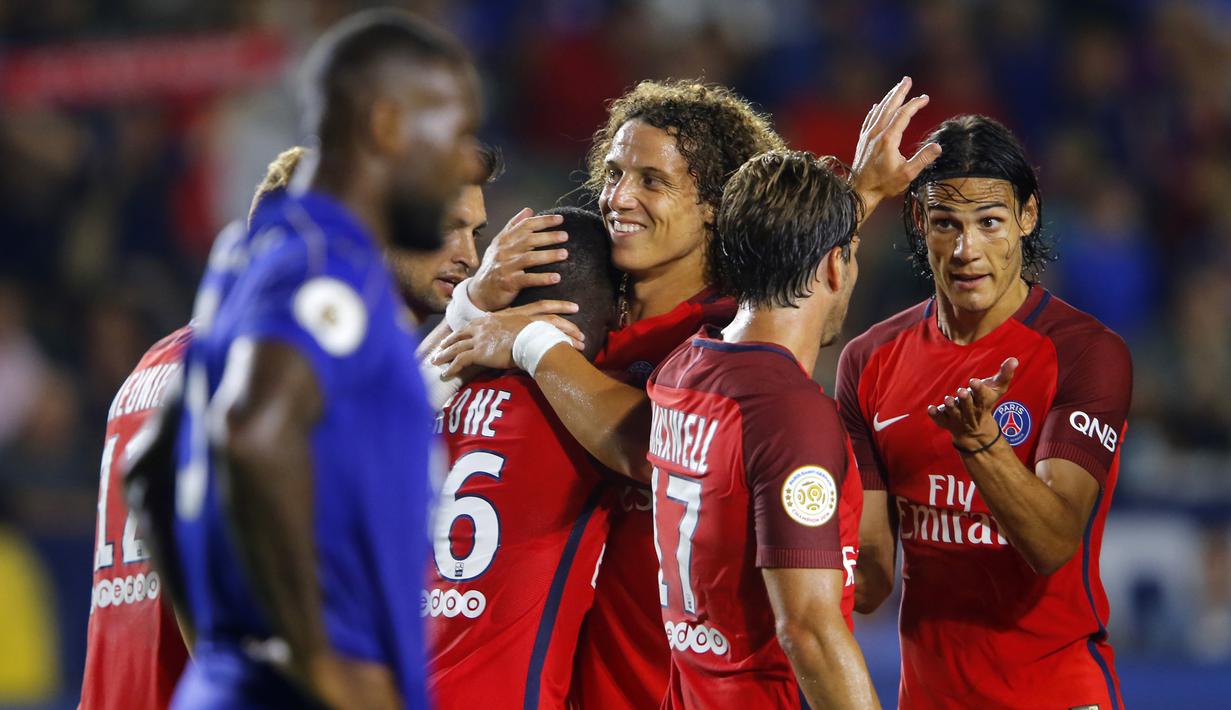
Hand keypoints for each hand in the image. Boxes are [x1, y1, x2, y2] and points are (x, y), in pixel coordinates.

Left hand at [431, 301, 584, 378]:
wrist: (533, 338)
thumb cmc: (534, 333)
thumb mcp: (525, 327)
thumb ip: (520, 332)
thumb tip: (525, 339)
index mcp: (492, 319)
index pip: (472, 326)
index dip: (461, 332)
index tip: (455, 337)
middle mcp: (482, 327)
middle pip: (459, 335)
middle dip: (448, 342)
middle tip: (440, 348)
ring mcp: (479, 339)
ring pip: (455, 347)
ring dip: (444, 355)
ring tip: (436, 362)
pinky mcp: (478, 352)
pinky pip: (459, 361)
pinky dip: (450, 368)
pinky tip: (444, 375)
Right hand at [468, 208, 570, 310]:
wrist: (479, 292)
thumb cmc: (493, 267)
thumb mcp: (499, 244)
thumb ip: (513, 226)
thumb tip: (529, 210)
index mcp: (504, 240)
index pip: (525, 226)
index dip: (543, 221)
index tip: (560, 219)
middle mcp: (504, 251)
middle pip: (528, 240)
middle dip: (548, 236)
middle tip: (565, 236)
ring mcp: (505, 267)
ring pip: (529, 258)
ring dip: (548, 255)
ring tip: (564, 254)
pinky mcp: (508, 283)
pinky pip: (528, 279)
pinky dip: (542, 278)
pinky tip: (556, 278)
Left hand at [851, 76, 941, 213]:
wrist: (859, 192)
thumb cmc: (884, 185)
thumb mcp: (907, 174)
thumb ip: (923, 159)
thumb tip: (938, 146)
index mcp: (888, 139)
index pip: (903, 114)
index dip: (915, 104)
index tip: (925, 98)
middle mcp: (876, 133)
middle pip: (889, 106)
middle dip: (899, 92)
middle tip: (907, 80)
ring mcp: (868, 136)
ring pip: (878, 111)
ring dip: (888, 98)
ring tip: (896, 88)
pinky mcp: (862, 141)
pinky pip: (869, 120)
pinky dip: (874, 110)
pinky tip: (876, 106)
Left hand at [927, 357, 1017, 449]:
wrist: (975, 430)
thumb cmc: (985, 402)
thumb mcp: (996, 389)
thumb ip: (1004, 374)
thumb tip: (1014, 359)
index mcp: (983, 402)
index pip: (982, 396)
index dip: (978, 389)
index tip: (974, 381)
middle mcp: (971, 412)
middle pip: (969, 406)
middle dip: (965, 399)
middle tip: (961, 391)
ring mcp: (958, 418)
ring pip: (955, 414)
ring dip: (952, 407)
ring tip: (948, 400)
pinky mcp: (947, 421)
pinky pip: (940, 420)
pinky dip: (936, 415)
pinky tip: (931, 408)